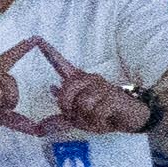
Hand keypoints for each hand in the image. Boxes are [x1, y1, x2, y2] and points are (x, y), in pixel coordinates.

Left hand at [46, 63, 163, 135]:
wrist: (131, 119)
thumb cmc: (104, 114)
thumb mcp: (80, 118)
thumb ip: (62, 119)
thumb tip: (41, 128)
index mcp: (79, 81)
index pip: (61, 64)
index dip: (49, 52)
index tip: (36, 38)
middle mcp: (89, 79)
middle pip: (65, 93)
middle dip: (69, 111)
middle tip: (80, 118)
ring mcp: (102, 86)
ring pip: (82, 104)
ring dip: (87, 119)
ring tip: (96, 119)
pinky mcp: (113, 96)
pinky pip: (96, 112)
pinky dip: (98, 122)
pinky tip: (105, 120)